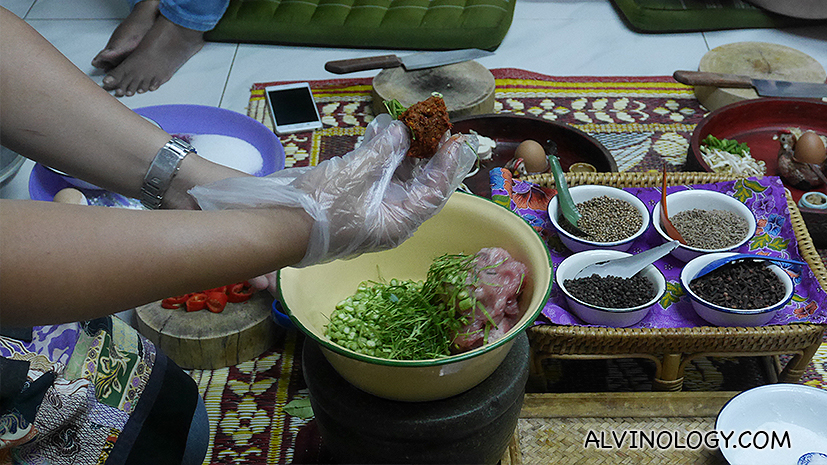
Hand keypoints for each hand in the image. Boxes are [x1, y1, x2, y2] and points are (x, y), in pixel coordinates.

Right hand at [189, 114, 476, 267]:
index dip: (447, 166)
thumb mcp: (357, 174)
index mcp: (398, 223)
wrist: (277, 224)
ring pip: (394, 177)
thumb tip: (401, 132)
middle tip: (433, 126)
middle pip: (417, 184)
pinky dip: (377, 154)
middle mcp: (388, 219)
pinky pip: (372, 175)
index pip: (434, 193)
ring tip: (407, 122)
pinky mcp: (349, 200)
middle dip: (425, 154)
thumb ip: (384, 151)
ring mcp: (368, 210)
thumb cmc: (322, 208)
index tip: (455, 140)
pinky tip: (377, 132)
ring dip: (400, 150)